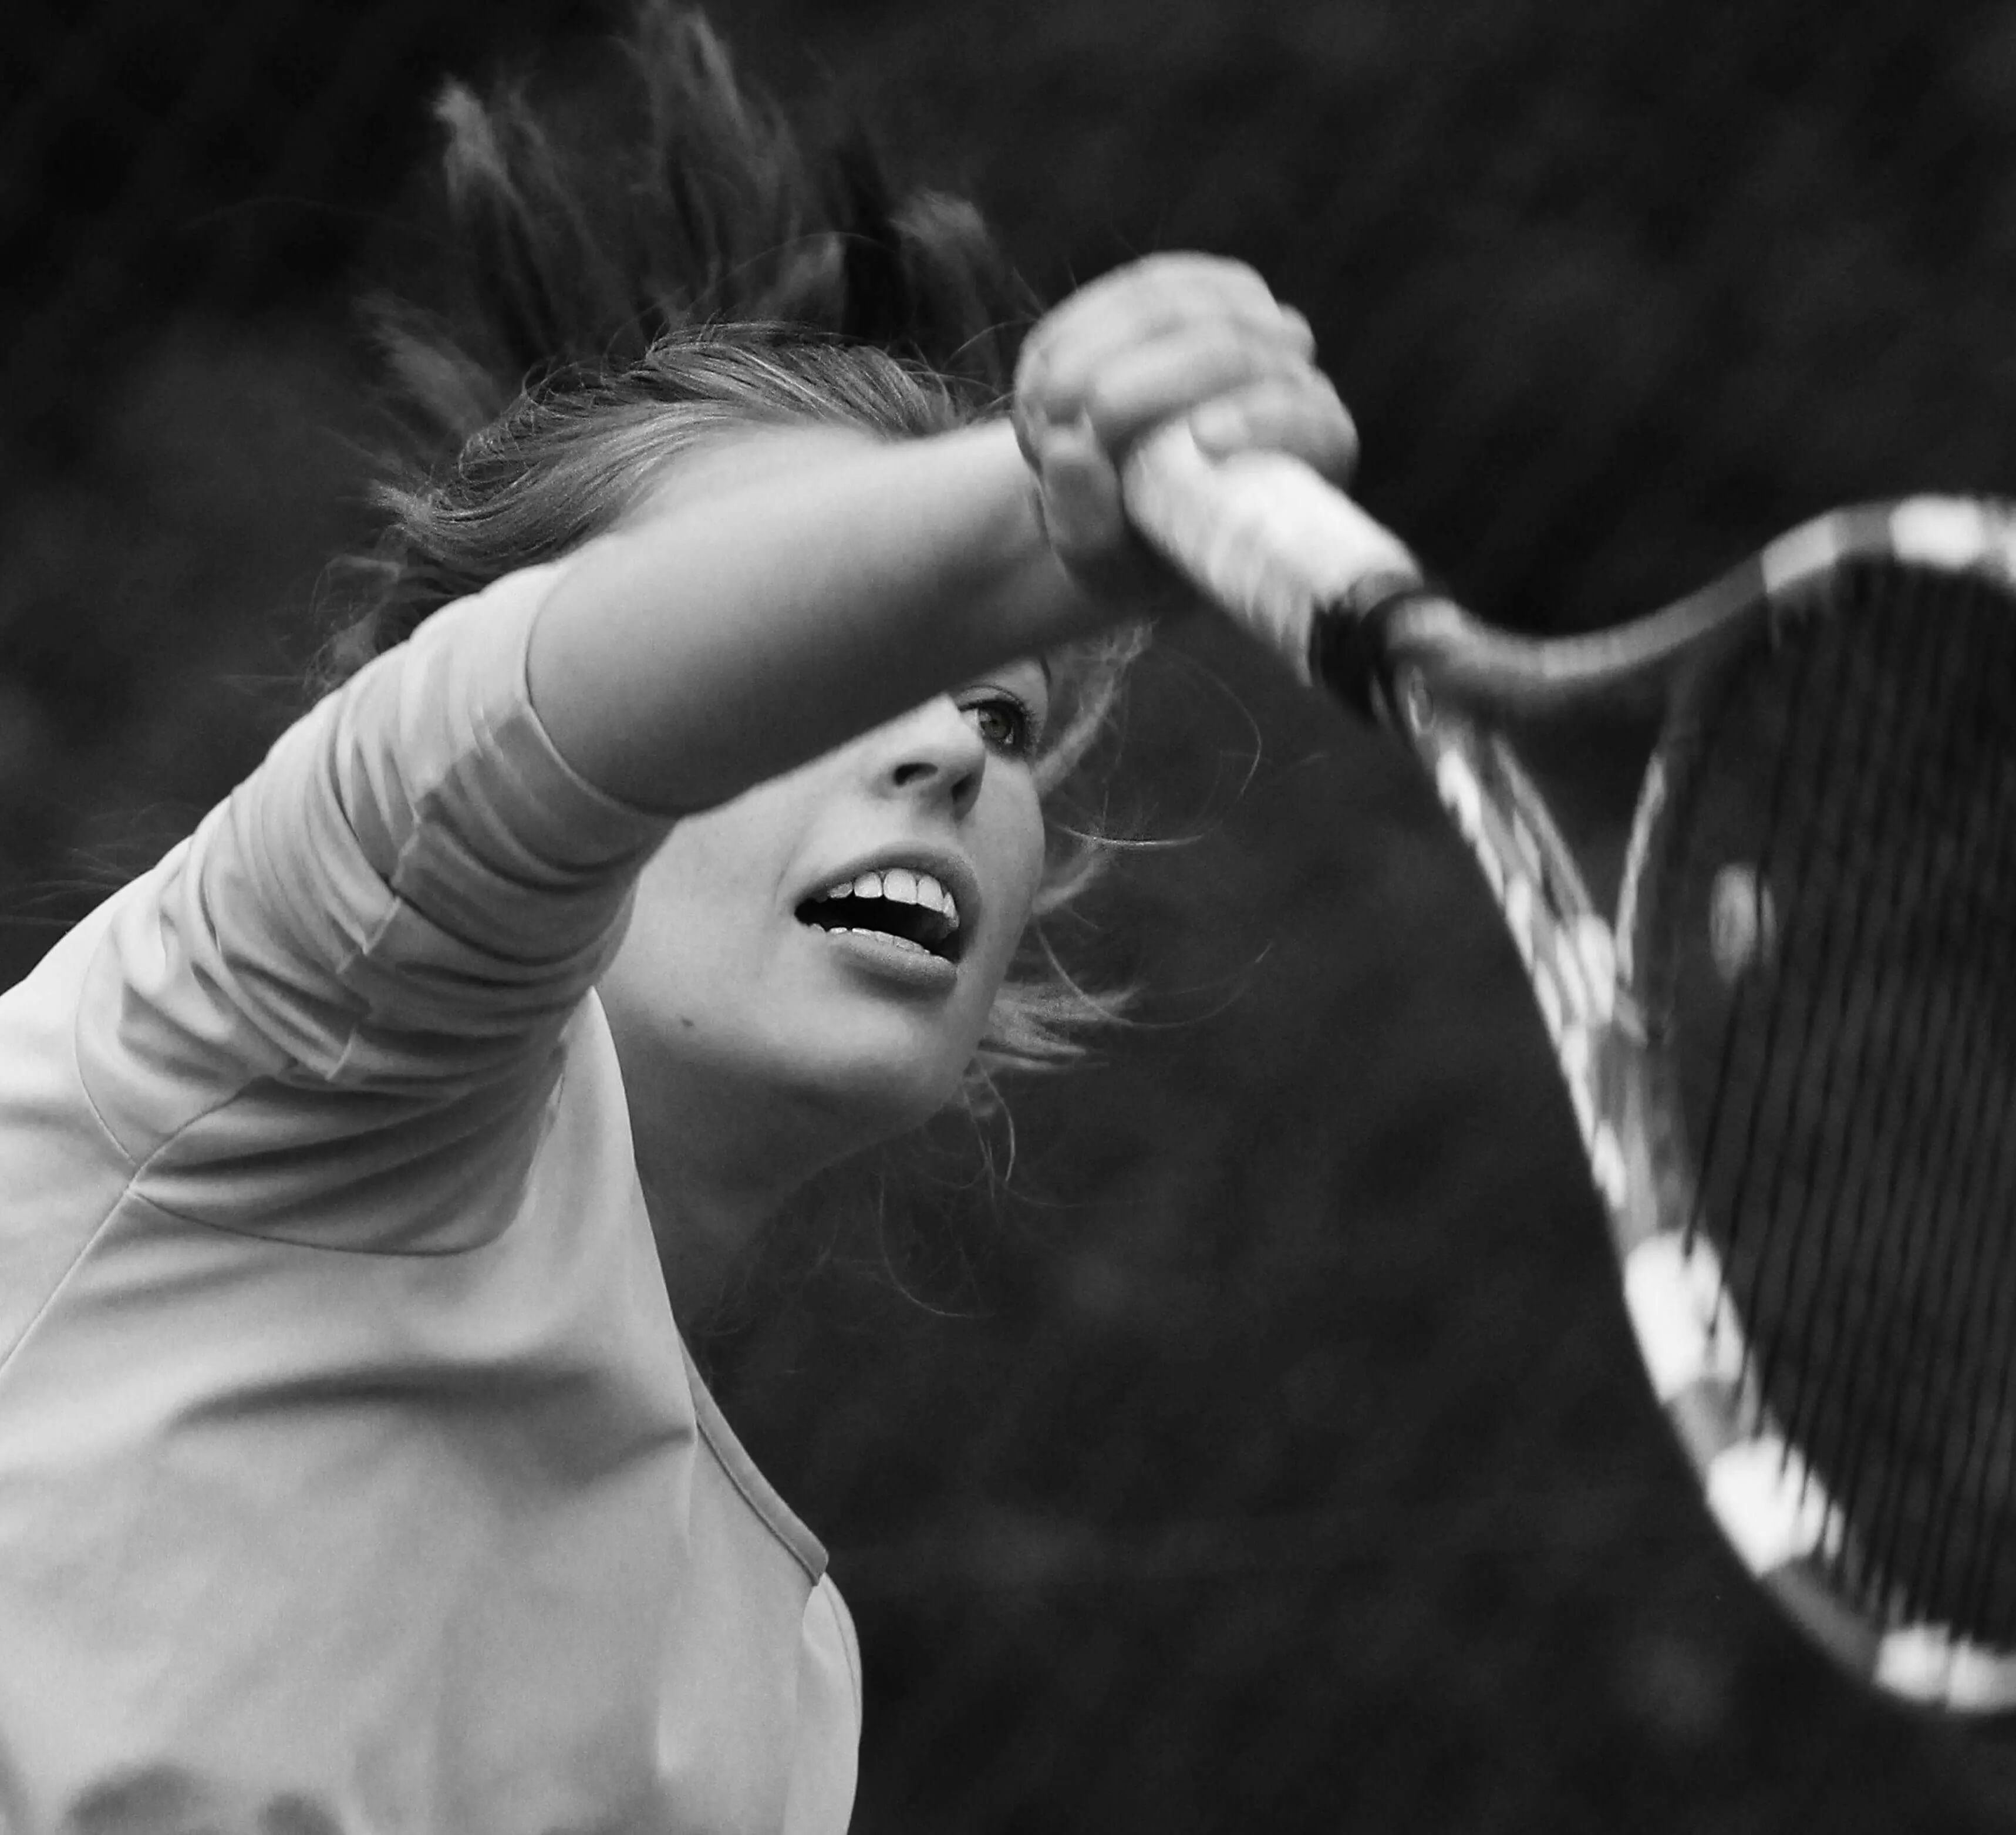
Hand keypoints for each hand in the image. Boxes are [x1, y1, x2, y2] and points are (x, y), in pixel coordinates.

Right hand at [1012, 253, 1358, 606]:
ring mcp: (1245, 316)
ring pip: (1181, 304)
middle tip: (1063, 423)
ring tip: (1040, 407)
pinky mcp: (1191, 286)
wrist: (1111, 502)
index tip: (1202, 441)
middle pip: (1235, 347)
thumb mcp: (1107, 566)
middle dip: (1144, 381)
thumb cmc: (1130, 549)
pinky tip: (1042, 370)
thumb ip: (1091, 524)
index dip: (1264, 421)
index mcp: (1309, 454)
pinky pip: (1138, 286)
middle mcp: (1291, 374)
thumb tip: (1070, 450)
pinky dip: (1081, 326)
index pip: (1311, 422)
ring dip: (1097, 350)